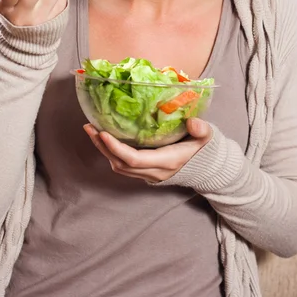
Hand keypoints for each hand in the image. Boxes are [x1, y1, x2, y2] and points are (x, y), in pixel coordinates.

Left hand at [83, 118, 212, 182]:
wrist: (208, 170)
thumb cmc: (205, 150)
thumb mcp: (207, 138)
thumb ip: (201, 130)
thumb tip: (193, 122)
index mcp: (166, 161)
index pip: (135, 159)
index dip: (116, 148)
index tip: (103, 133)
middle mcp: (154, 171)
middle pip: (121, 164)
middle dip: (102, 147)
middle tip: (89, 127)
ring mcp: (149, 174)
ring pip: (119, 167)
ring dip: (103, 150)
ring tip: (92, 131)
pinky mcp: (146, 172)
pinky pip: (123, 166)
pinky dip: (111, 153)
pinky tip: (105, 139)